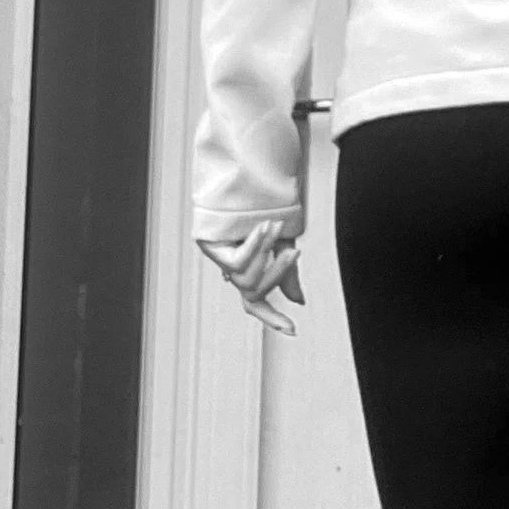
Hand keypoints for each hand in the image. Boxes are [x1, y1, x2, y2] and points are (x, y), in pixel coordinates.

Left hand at [197, 219, 305, 334]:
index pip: (256, 303)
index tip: (293, 331)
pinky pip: (236, 263)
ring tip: (276, 226)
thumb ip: (286, 273)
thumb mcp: (282, 244)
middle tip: (295, 253)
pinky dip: (254, 247)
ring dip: (265, 255)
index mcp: (247, 269)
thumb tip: (298, 302)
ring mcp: (218, 258)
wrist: (246, 177)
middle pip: (254, 293)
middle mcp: (231, 268)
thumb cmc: (263, 209)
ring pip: (246, 281)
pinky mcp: (209, 247)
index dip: (272, 318)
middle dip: (276, 274)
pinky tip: (264, 227)